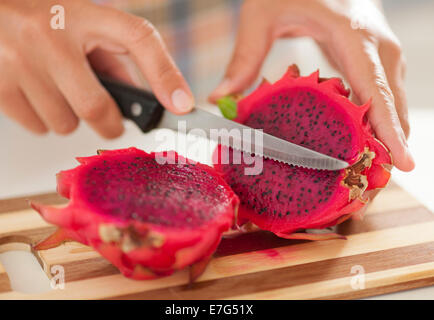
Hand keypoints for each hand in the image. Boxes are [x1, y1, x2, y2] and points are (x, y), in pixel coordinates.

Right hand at [0, 0, 193, 137]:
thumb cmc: (39, 19)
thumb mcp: (81, 26)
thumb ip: (113, 60)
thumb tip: (144, 102)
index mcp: (83, 14)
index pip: (139, 39)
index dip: (165, 75)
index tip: (182, 106)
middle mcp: (49, 34)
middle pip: (96, 108)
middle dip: (107, 123)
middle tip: (105, 118)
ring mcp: (18, 60)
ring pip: (64, 124)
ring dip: (69, 118)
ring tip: (56, 90)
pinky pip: (37, 127)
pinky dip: (43, 119)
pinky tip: (34, 93)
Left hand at [210, 0, 413, 171]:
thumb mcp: (264, 13)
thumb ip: (245, 56)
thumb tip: (220, 97)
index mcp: (355, 38)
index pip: (376, 90)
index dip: (390, 129)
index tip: (402, 164)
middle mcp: (379, 51)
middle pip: (392, 109)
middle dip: (388, 150)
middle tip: (370, 188)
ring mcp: (383, 57)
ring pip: (392, 109)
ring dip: (385, 143)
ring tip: (368, 179)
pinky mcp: (378, 64)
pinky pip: (383, 102)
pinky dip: (378, 128)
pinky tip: (361, 150)